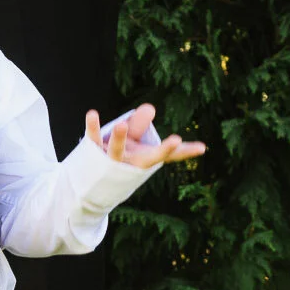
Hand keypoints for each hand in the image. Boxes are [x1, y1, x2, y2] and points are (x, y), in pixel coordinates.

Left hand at [87, 103, 206, 169]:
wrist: (88, 182)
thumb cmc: (118, 157)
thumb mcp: (133, 141)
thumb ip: (140, 124)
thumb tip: (150, 107)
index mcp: (145, 160)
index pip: (169, 156)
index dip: (185, 152)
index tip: (201, 147)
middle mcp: (131, 163)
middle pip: (149, 159)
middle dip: (164, 151)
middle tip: (177, 141)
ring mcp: (112, 160)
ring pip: (118, 151)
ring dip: (121, 138)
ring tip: (122, 125)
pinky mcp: (93, 153)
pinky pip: (93, 138)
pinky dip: (92, 126)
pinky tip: (92, 113)